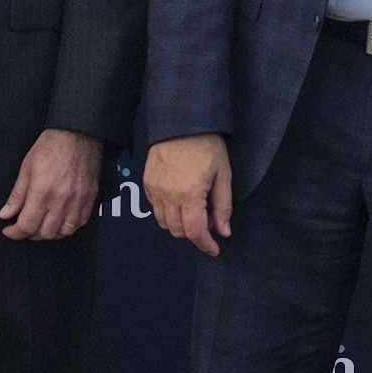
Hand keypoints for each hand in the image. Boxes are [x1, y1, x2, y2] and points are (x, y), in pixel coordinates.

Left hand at [0, 129, 104, 242]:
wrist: (77, 134)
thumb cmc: (51, 147)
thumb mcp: (26, 168)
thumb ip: (16, 195)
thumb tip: (5, 214)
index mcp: (42, 192)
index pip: (26, 226)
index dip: (15, 233)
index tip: (9, 230)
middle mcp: (61, 201)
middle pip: (44, 233)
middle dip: (30, 234)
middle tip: (24, 226)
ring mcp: (77, 202)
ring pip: (63, 233)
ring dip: (49, 233)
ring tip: (41, 225)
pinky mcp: (89, 199)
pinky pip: (79, 224)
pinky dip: (67, 228)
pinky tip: (59, 221)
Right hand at [145, 133, 233, 254]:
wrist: (182, 123)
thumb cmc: (206, 146)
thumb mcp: (223, 175)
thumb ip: (223, 206)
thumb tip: (223, 231)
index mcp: (189, 194)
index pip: (195, 231)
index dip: (205, 245)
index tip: (214, 249)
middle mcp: (168, 195)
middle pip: (178, 231)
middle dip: (194, 233)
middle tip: (208, 219)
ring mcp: (154, 189)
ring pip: (164, 223)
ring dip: (180, 224)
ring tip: (194, 209)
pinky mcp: (147, 183)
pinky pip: (155, 209)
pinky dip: (168, 213)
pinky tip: (180, 201)